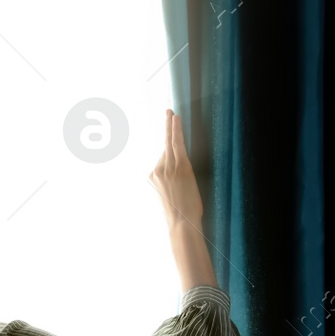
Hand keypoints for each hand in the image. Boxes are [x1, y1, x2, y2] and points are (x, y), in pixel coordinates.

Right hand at [151, 109, 217, 290]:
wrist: (182, 224)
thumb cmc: (180, 217)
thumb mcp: (170, 200)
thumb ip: (169, 186)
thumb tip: (176, 180)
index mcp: (152, 178)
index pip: (159, 158)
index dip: (164, 147)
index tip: (165, 135)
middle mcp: (156, 171)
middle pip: (162, 145)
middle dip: (164, 127)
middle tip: (167, 111)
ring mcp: (166, 168)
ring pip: (169, 142)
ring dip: (171, 125)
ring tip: (171, 111)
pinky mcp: (179, 166)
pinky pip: (176, 144)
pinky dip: (176, 130)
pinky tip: (176, 118)